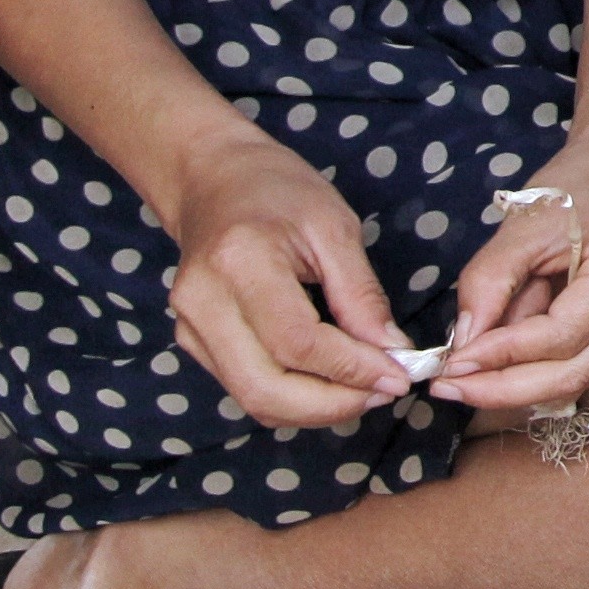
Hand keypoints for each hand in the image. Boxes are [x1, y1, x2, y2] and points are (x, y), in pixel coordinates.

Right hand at [157, 131, 418, 431]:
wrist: (212, 179)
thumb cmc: (278, 190)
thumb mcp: (334, 227)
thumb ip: (361, 295)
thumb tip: (392, 352)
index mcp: (240, 262)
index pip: (297, 342)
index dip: (351, 369)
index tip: (398, 375)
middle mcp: (203, 303)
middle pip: (265, 388)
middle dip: (331, 404)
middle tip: (383, 393)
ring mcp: (189, 327)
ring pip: (253, 397)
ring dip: (314, 408)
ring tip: (364, 391)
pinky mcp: (191, 342)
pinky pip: (245, 386)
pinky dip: (291, 397)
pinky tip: (329, 382)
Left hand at [428, 158, 588, 411]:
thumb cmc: (571, 194)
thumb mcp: (521, 226)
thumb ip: (488, 283)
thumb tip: (464, 347)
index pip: (563, 335)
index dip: (504, 354)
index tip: (452, 364)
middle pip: (573, 373)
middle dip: (505, 388)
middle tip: (451, 387)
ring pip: (575, 380)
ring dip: (514, 383)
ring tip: (468, 370)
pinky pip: (580, 369)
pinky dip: (534, 370)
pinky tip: (502, 355)